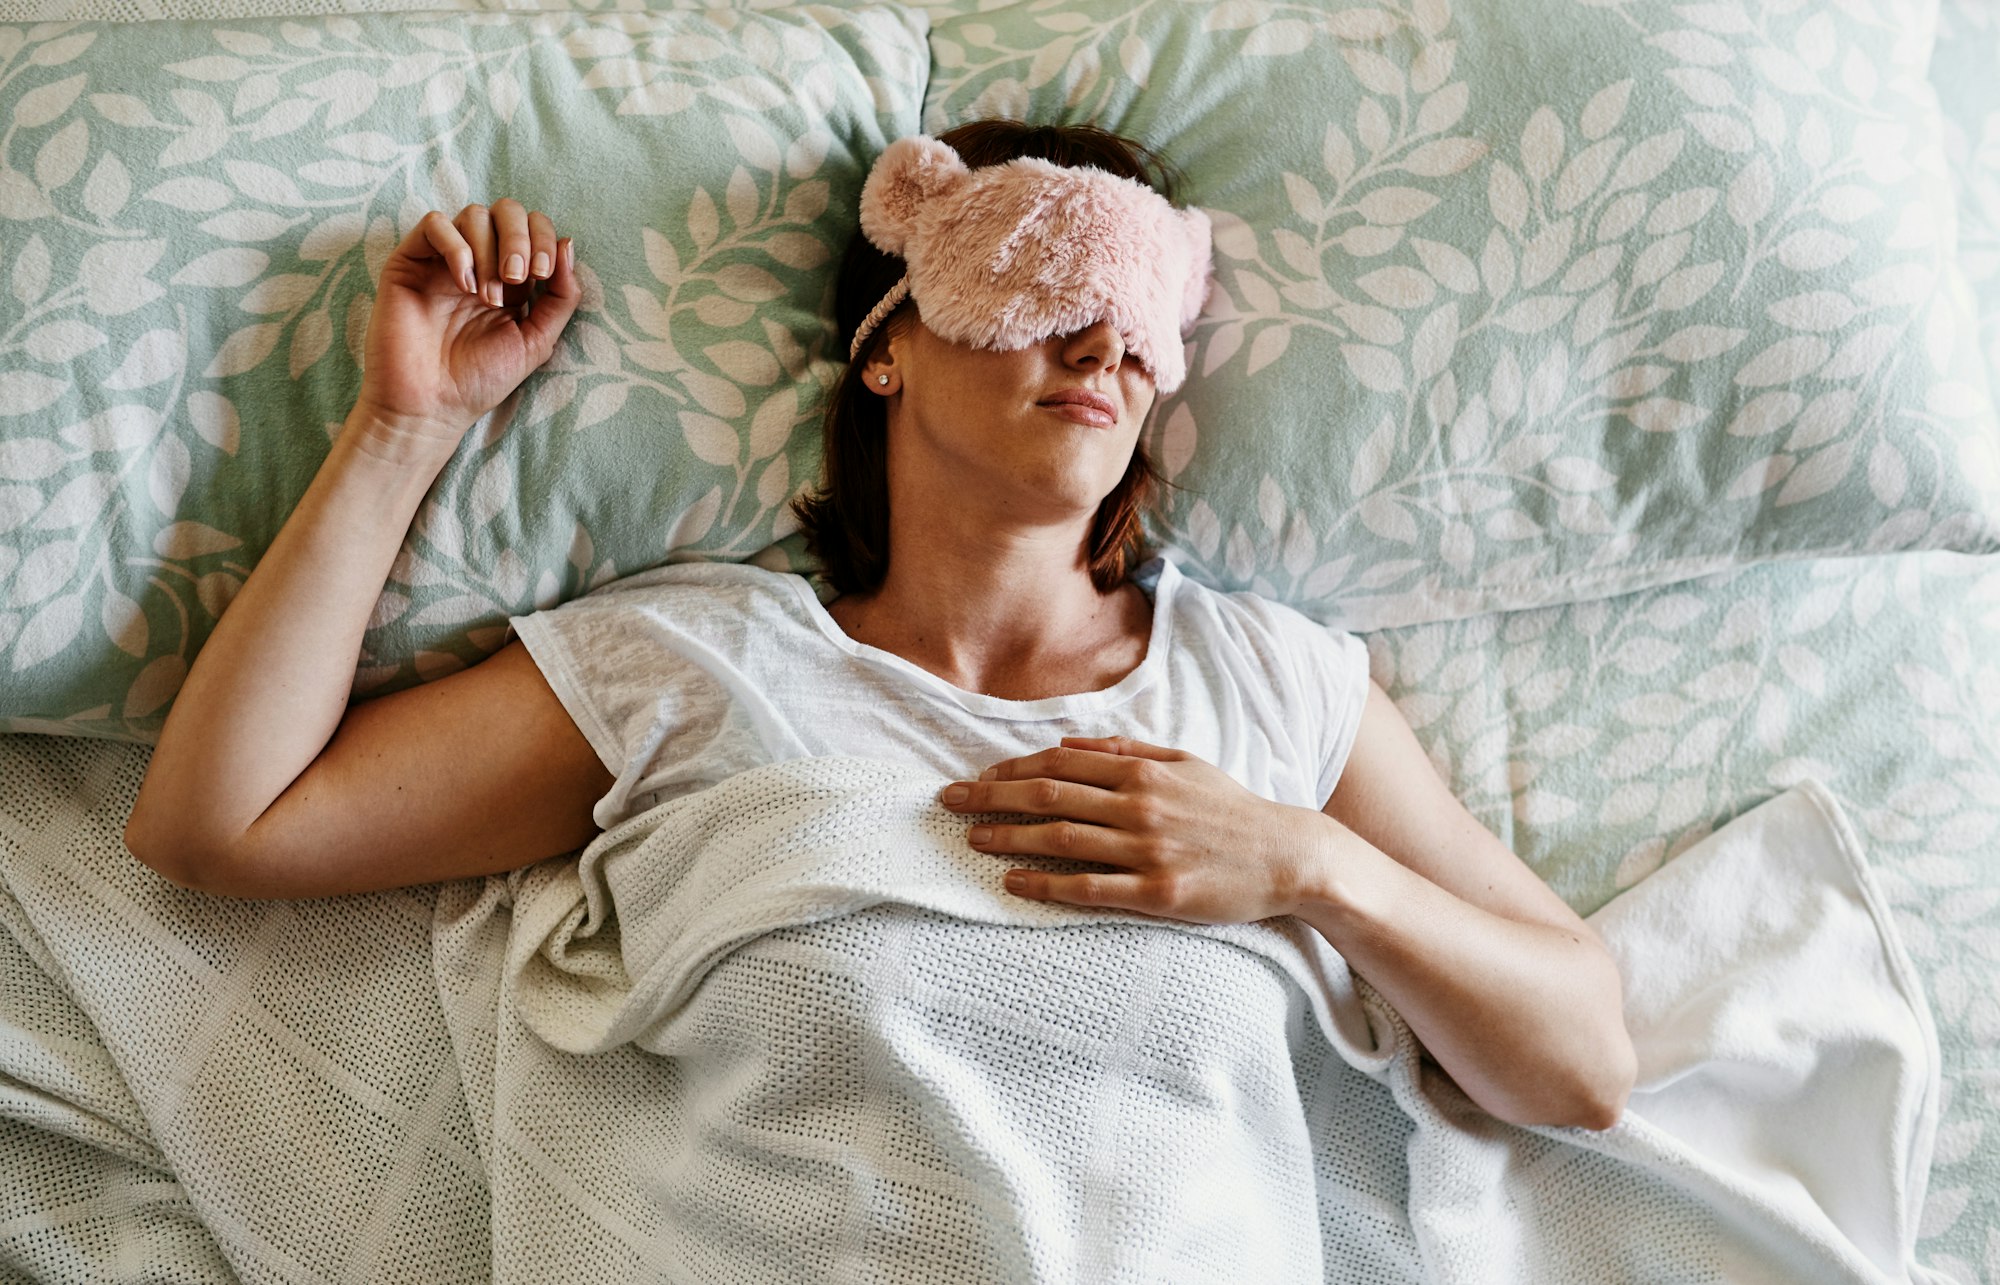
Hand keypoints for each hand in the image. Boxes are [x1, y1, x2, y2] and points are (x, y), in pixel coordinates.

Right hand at [353, 199, 581, 450]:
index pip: (534, 228)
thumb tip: (569, 244)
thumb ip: (560, 297)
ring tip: (487, 296)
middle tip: (518, 277)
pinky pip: (434, 224)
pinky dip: (457, 247)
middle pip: (505, 210)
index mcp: (511, 278)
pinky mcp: (410, 261)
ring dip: (489, 251)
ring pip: (473, 214)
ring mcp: (443, 260)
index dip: (544, 239)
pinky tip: (464, 284)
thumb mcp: (537, 340)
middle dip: (519, 237)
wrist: (432, 405)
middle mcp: (478, 262)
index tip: (544, 275)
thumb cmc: (481, 379)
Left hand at [939, 736, 1333, 923]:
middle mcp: (1139, 805)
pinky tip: (1013, 882)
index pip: (1060, 764)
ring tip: (971, 838)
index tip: (977, 776)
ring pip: (1060, 839)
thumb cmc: (1231, 809)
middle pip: (1048, 796)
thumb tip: (1066, 743)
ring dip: (1008, 837)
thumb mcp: (1183, 763)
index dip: (1011, 769)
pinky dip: (1045, 883)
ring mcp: (1147, 849)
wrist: (1287, 856)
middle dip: (991, 796)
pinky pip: (1088, 888)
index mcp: (1142, 770)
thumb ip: (1125, 749)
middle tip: (949, 802)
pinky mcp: (1156, 892)